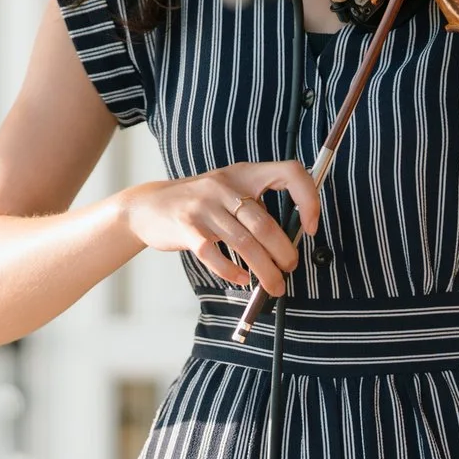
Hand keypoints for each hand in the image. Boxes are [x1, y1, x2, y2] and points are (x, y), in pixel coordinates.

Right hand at [121, 161, 320, 294]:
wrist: (147, 206)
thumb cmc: (197, 203)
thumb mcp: (227, 192)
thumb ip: (254, 208)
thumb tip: (289, 243)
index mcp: (243, 174)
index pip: (288, 173)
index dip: (307, 198)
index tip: (310, 226)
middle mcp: (224, 186)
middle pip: (264, 223)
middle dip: (283, 252)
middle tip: (290, 269)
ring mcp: (203, 207)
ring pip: (243, 242)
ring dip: (264, 269)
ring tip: (275, 286)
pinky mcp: (185, 228)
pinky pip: (212, 254)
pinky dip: (231, 270)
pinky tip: (242, 279)